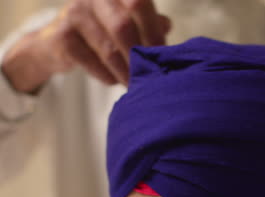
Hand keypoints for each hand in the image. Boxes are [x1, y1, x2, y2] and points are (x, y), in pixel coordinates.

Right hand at [2, 0, 170, 92]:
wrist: (60, 40)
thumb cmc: (105, 29)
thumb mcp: (129, 20)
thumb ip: (149, 21)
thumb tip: (166, 26)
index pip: (139, 3)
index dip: (153, 31)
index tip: (162, 54)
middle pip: (123, 26)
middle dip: (139, 55)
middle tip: (150, 75)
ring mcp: (75, 13)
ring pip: (108, 49)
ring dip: (125, 71)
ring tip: (135, 83)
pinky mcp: (62, 36)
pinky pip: (91, 62)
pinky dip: (107, 75)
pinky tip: (113, 80)